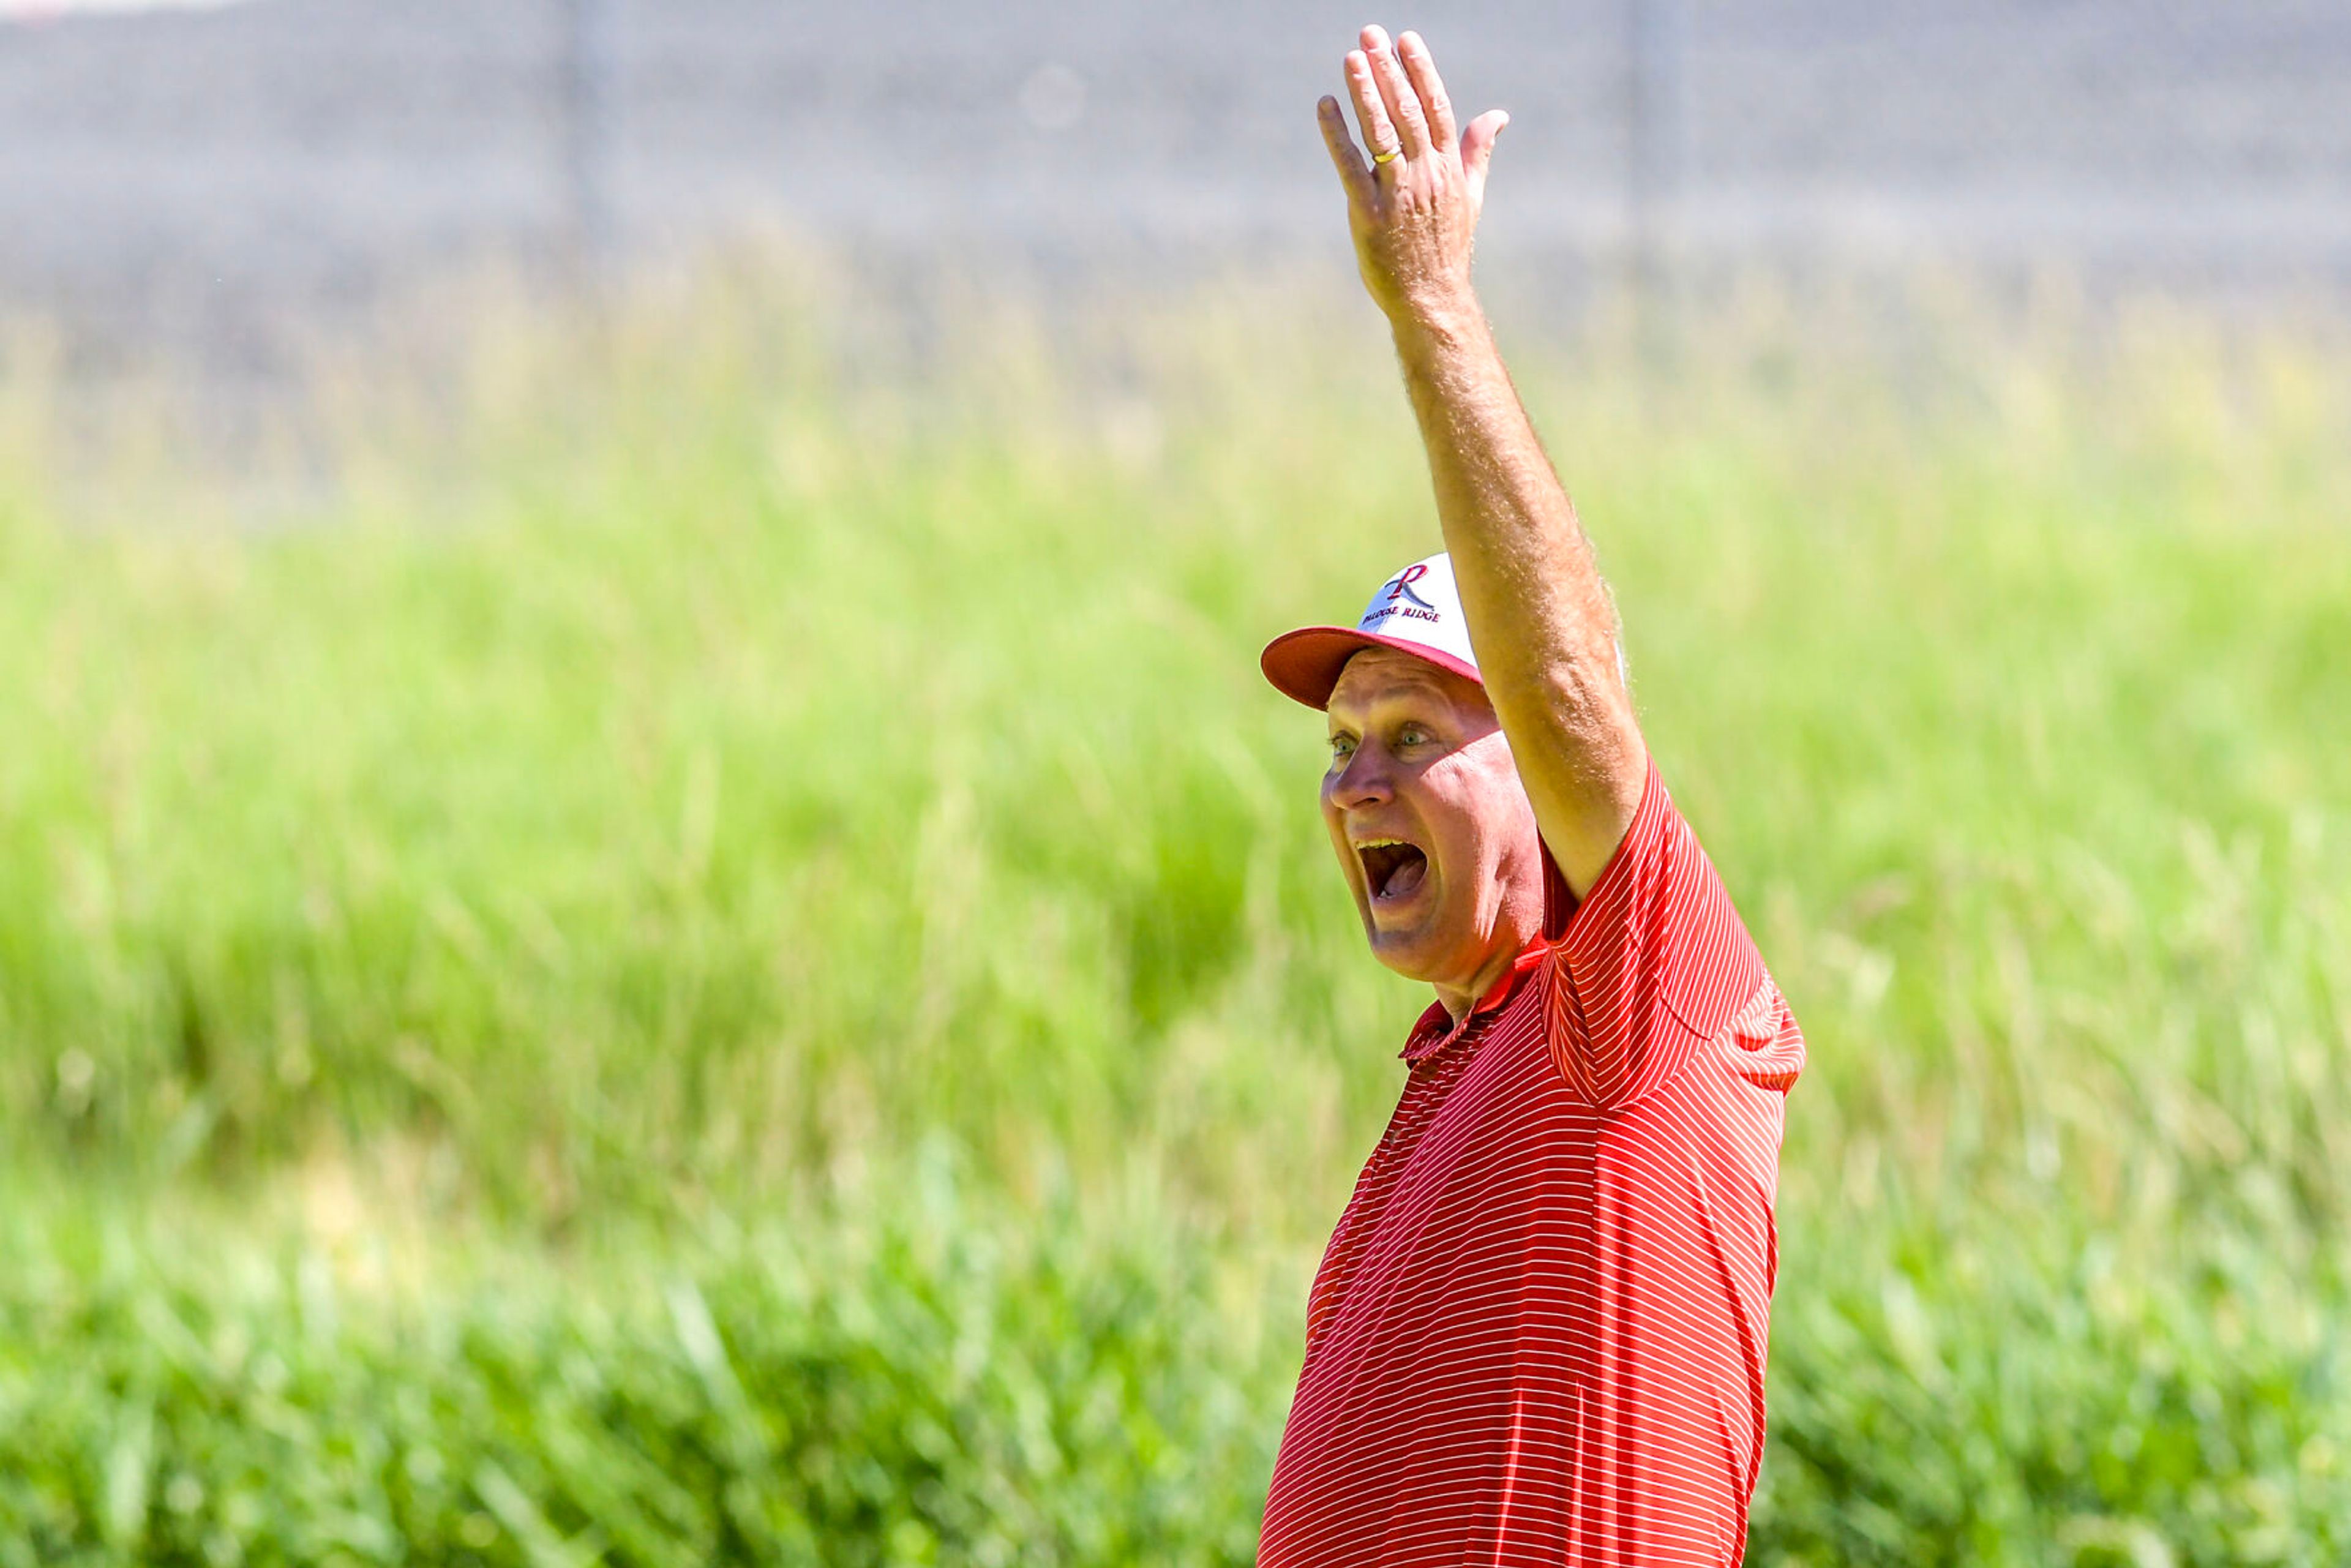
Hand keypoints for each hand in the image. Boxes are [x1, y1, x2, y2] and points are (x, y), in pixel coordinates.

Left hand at [1318, 25, 1506, 330]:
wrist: (1432, 298)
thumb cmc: (1448, 247)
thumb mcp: (1471, 196)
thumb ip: (1478, 152)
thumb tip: (1498, 115)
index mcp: (1449, 168)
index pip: (1436, 108)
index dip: (1421, 72)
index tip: (1406, 40)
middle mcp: (1426, 176)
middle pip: (1407, 112)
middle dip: (1389, 70)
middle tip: (1370, 35)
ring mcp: (1398, 195)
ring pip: (1381, 134)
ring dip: (1365, 93)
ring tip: (1351, 58)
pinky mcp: (1370, 215)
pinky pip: (1351, 166)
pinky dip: (1337, 135)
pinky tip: (1326, 106)